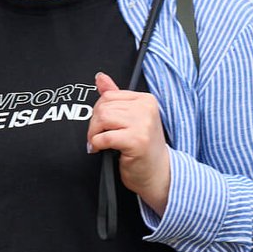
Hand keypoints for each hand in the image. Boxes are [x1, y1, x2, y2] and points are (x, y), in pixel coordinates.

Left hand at [87, 72, 171, 214]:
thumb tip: (100, 77)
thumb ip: (116, 97)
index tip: (101, 126)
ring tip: (98, 143)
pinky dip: (96, 144)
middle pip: (103, 107)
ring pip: (102, 119)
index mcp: (146, 100)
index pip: (109, 95)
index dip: (98, 112)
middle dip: (94, 124)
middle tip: (97, 137)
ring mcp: (143, 124)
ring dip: (94, 134)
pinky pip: (103, 137)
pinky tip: (100, 150)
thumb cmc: (143, 149)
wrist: (158, 174)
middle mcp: (146, 109)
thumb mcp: (131, 119)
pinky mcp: (136, 141)